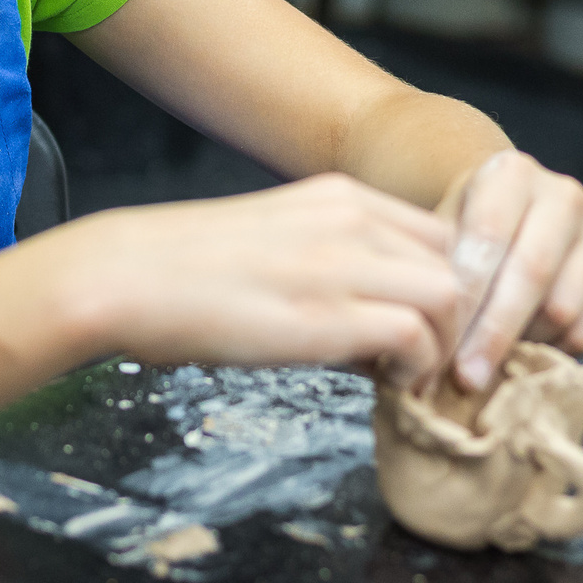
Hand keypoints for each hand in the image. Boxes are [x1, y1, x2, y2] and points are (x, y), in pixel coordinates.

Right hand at [76, 174, 469, 389]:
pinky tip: (388, 385)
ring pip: (450, 295)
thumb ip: (331, 267)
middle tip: (429, 363)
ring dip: (443, 346)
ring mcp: (339, 262)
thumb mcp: (276, 244)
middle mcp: (350, 218)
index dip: (447, 287)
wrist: (126, 277)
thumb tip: (373, 331)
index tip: (429, 328)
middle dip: (457, 320)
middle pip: (457, 263)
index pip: (439, 234)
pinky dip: (416, 368)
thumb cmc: (185, 272)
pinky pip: (415, 335)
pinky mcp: (324, 313)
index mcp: (338, 197)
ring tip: (408, 377)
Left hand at [440, 151, 582, 392]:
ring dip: (523, 342)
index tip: (443, 344)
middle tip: (466, 377)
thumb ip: (436, 271)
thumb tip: (427, 336)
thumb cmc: (464, 229)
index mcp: (513, 173)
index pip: (490, 238)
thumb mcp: (439, 232)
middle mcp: (564, 195)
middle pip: (532, 272)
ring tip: (489, 357)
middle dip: (495, 332)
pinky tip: (523, 349)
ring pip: (564, 305)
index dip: (467, 297)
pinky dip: (554, 349)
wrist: (510, 213)